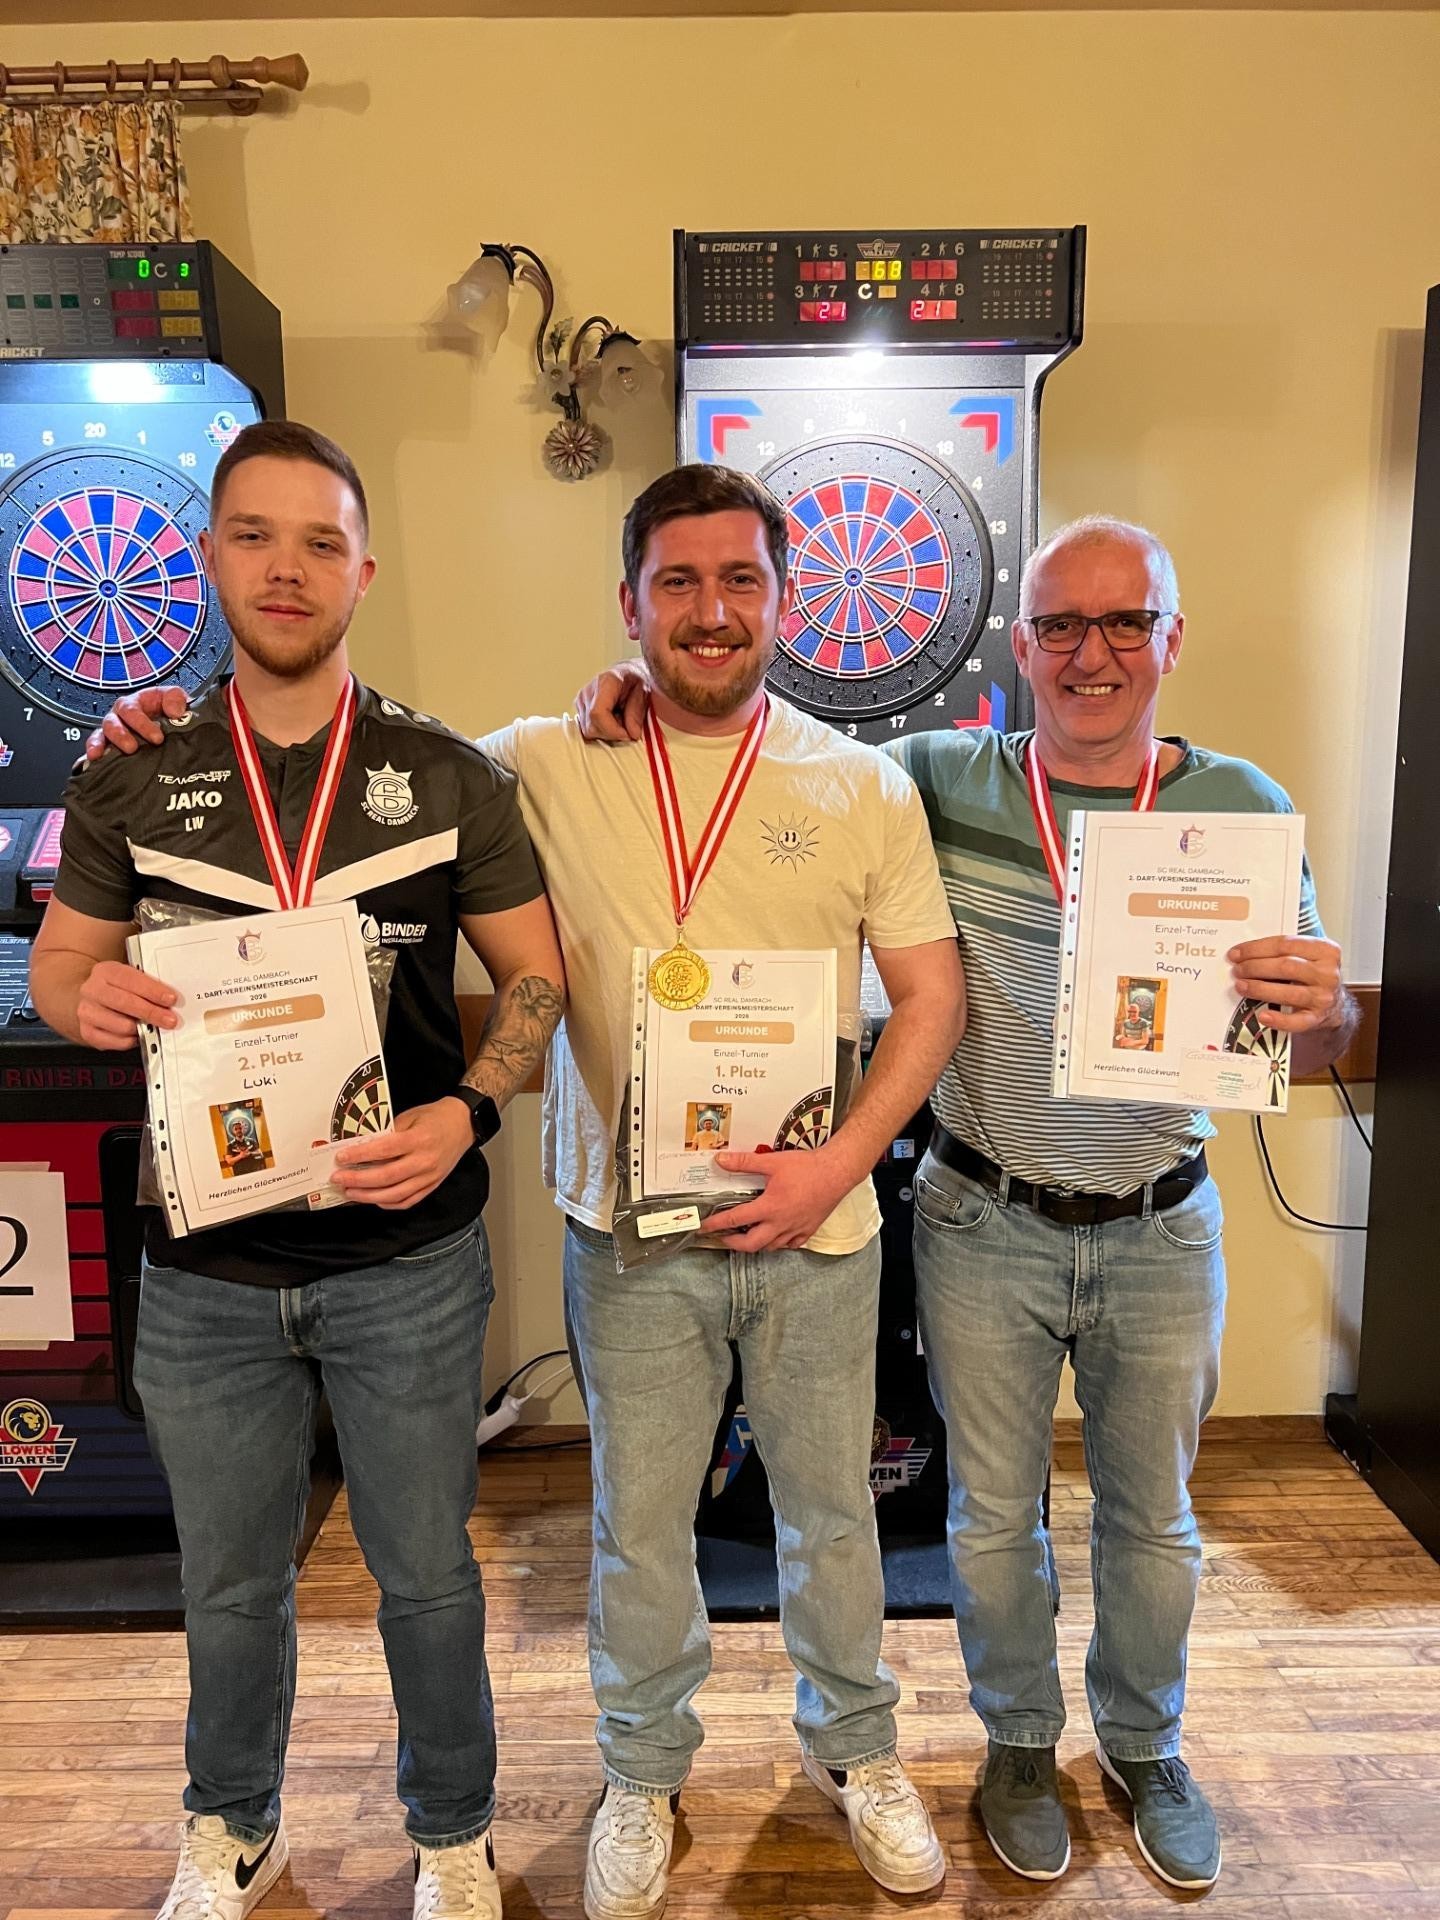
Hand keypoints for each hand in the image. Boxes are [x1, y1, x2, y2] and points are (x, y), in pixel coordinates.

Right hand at [76, 960, 178, 1050]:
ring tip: (153, 1027)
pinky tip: (138, 1034)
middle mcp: (92, 990)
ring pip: (121, 1025)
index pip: (131, 980)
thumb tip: (169, 999)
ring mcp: (87, 1012)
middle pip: (125, 1002)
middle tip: (169, 1019)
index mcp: (105, 971)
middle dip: (151, 1012)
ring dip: (142, 1029)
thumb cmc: (117, 989)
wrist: (91, 1001)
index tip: (170, 999)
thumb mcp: (130, 978)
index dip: (153, 990)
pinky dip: (132, 1040)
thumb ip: (147, 985)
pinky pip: (116, 1041)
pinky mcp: (88, 1031)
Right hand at [84, 684, 188, 760]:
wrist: (173, 726)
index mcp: (135, 703)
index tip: (157, 737)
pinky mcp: (109, 746)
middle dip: (120, 736)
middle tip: (132, 748)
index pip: (132, 709)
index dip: (142, 723)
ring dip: (99, 745)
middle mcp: (120, 716)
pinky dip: (92, 754)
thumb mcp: (175, 699)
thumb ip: (176, 699)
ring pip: (100, 735)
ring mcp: (113, 732)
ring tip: (101, 755)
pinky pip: (96, 748)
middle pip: (112, 722)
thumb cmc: (169, 711)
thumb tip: (174, 710)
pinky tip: (92, 762)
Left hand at [331, 1096, 473, 1209]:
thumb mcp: (409, 1117)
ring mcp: (429, 1176)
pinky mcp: (432, 1186)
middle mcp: (425, 1160)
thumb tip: (361, 1147)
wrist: (463, 1124)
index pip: (384, 1150)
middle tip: (339, 1178)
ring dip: (369, 1196)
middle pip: (386, 1176)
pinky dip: (388, 1203)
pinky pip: (407, 1201)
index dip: (360, 1156)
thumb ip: (387, 1133)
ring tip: (351, 1192)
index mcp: (418, 1139)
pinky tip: (374, 1200)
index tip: (342, 1158)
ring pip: (395, 1194)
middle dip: (358, 1180)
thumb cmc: (435, 1118)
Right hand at [575, 657, 649, 742]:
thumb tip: (632, 734)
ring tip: (620, 719)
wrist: (629, 672)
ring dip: (607, 731)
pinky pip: (588, 729)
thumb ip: (637, 713)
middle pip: (592, 727)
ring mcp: (581, 700)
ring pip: (589, 731)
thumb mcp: (645, 693)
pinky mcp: (580, 708)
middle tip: (627, 724)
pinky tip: (612, 720)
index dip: (612, 730)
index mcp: (606, 682)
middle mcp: (589, 690)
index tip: (627, 734)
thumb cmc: (637, 679)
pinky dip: (602, 729)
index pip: (597, 714)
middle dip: (612, 733)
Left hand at [701, 1147, 856, 1251]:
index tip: (704, 1227)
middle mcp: (781, 1224)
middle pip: (750, 1245)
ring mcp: (795, 1230)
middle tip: (722, 1237)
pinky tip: (774, 1235)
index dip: (716, 1224)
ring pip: (769, 1247)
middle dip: (732, 1243)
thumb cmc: (808, 1167)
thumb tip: (722, 1161)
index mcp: (769, 1208)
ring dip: (754, 1244)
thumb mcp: (772, 1161)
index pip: (735, 1220)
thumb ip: (744, 1162)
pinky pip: (789, 1245)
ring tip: (745, 1235)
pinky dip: (777, 1243)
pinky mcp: (808, 1231)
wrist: (837, 1172)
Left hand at [1228, 935, 1345, 1032]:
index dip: (1257, 948)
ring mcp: (1324, 997)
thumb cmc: (1313, 975)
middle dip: (1255, 967)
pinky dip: (1278, 1020)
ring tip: (1241, 986)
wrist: (1335, 1003)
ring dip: (1259, 989)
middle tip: (1237, 970)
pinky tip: (1263, 1016)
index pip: (1286, 944)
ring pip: (1288, 992)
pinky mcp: (1317, 1018)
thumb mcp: (1307, 955)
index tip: (1237, 953)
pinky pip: (1296, 1022)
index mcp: (1325, 950)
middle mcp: (1327, 973)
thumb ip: (1283, 950)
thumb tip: (1245, 953)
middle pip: (1286, 966)